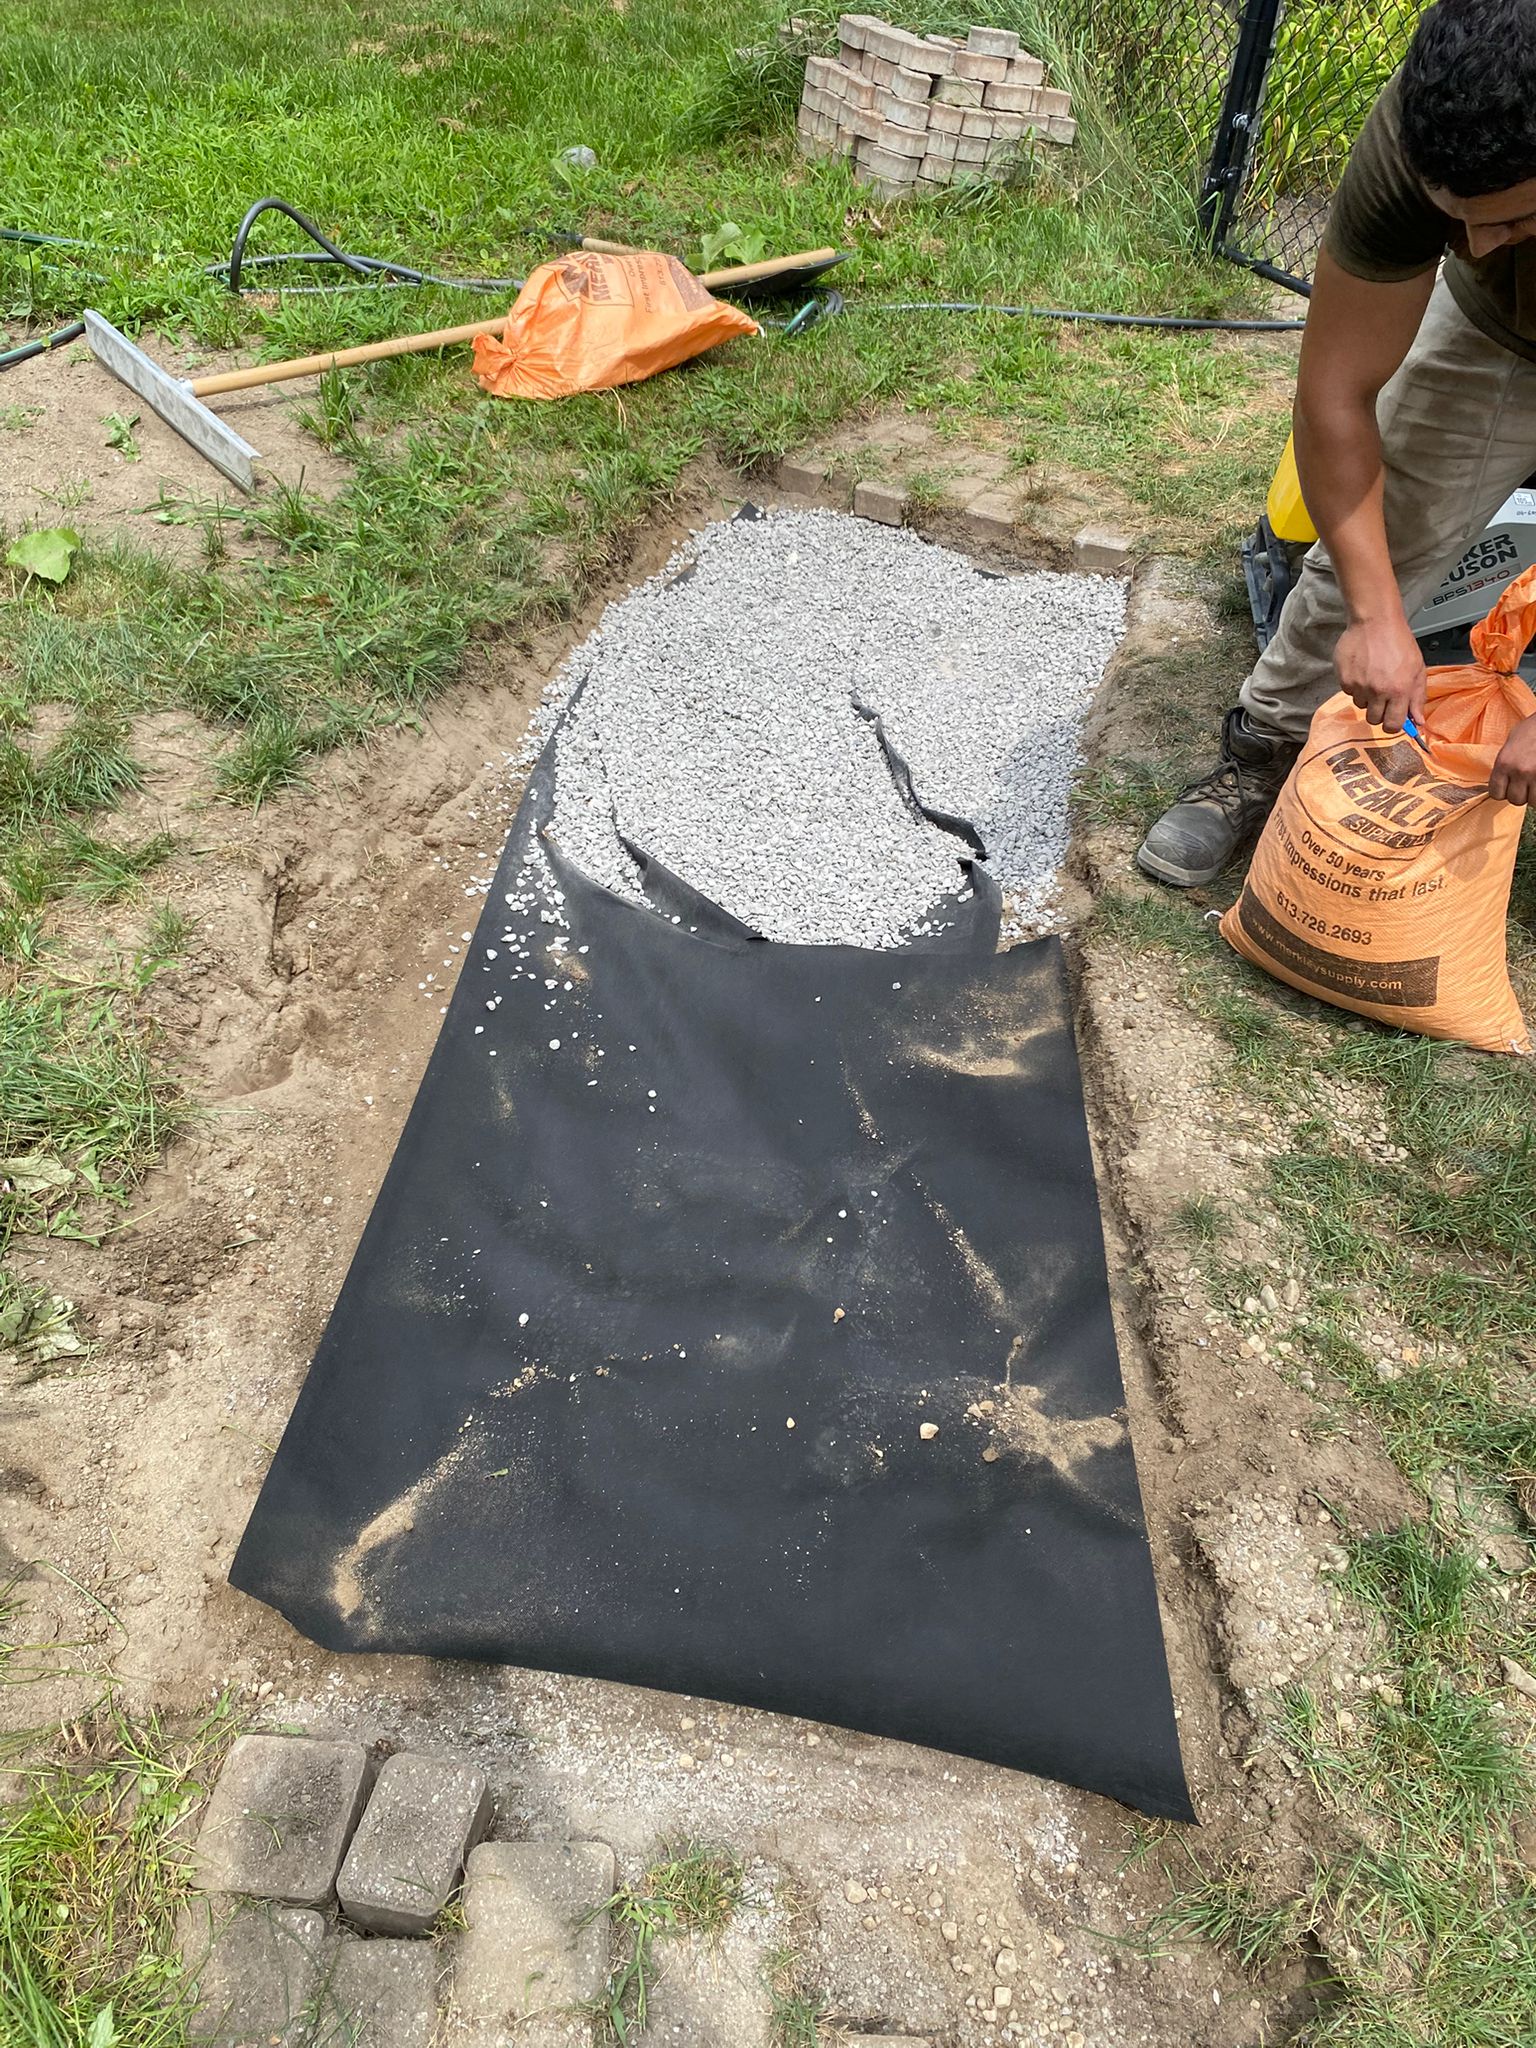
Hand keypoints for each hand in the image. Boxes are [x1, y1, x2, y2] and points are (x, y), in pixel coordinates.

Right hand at [1334, 613, 1427, 733]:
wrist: (1375, 622)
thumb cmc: (1399, 642)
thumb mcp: (1417, 669)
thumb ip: (1417, 697)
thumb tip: (1418, 721)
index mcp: (1399, 690)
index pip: (1393, 725)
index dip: (1393, 725)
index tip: (1393, 719)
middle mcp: (1378, 691)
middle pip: (1374, 720)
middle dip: (1379, 712)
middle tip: (1382, 696)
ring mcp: (1359, 686)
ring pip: (1360, 705)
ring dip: (1366, 697)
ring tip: (1372, 677)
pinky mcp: (1344, 679)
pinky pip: (1349, 692)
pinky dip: (1355, 685)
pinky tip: (1362, 670)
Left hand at [1489, 713, 1535, 804]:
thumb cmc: (1533, 728)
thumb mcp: (1512, 742)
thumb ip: (1505, 764)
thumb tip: (1502, 782)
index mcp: (1504, 763)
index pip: (1496, 794)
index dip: (1503, 792)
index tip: (1509, 787)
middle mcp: (1519, 771)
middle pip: (1515, 800)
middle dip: (1521, 794)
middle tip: (1527, 784)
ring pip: (1533, 801)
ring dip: (1534, 795)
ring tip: (1535, 782)